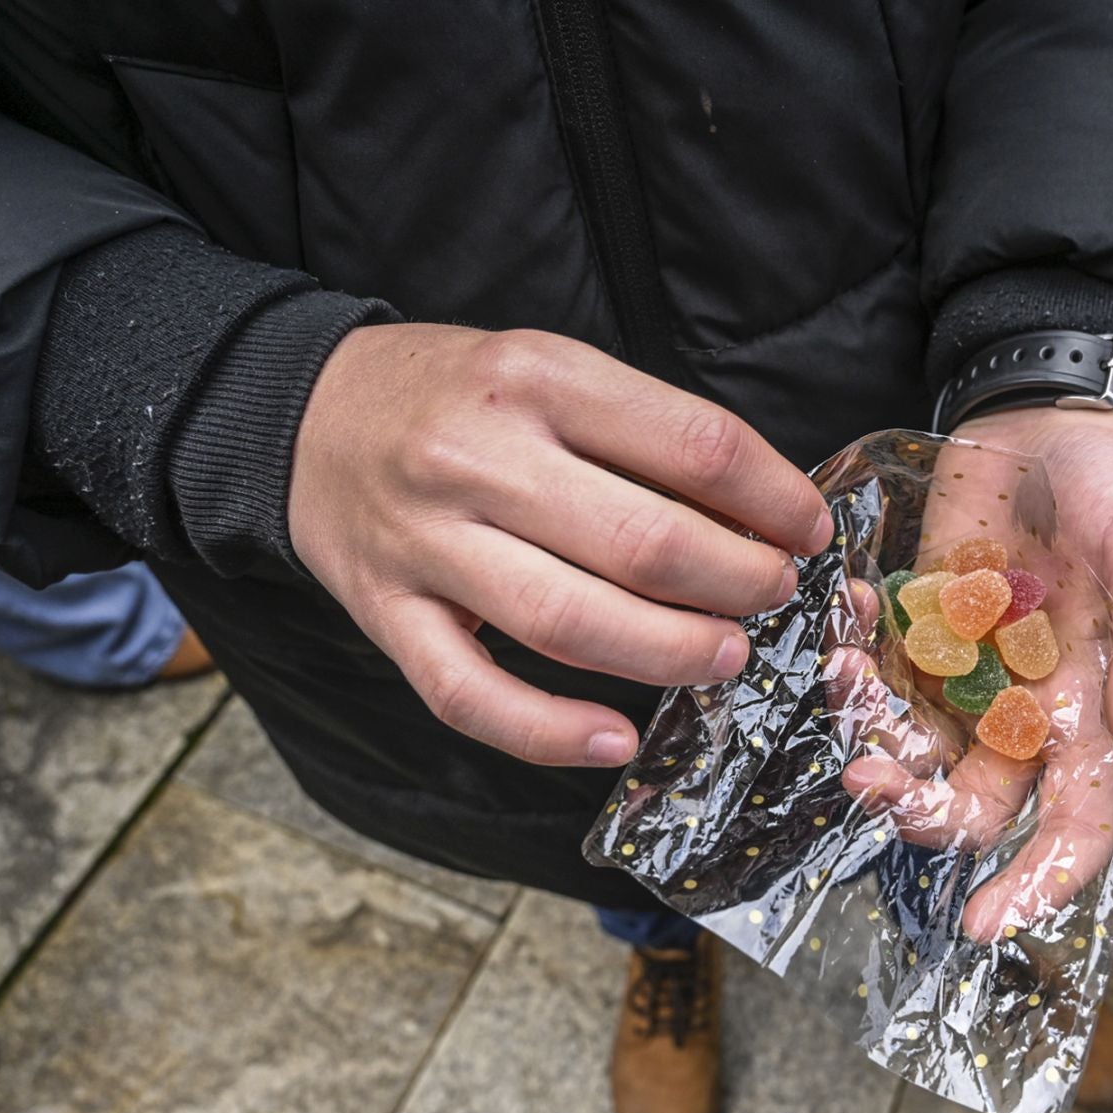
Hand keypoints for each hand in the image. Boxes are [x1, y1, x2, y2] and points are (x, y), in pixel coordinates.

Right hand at [287, 324, 832, 766]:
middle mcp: (478, 455)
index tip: (809, 530)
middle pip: (643, 543)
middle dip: (738, 584)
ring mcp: (425, 541)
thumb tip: (761, 515)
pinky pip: (469, 694)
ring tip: (725, 656)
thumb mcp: (551, 373)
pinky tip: (618, 740)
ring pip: (568, 623)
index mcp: (538, 377)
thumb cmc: (457, 394)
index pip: (692, 443)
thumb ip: (642, 434)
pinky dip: (549, 731)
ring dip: (669, 652)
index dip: (773, 498)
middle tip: (772, 598)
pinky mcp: (386, 612)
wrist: (303, 410)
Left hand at [836, 407, 1112, 937]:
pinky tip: (849, 620)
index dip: (1037, 885)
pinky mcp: (917, 640)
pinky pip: (879, 683)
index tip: (980, 922)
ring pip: (915, 755)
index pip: (1074, 826)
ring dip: (873, 737)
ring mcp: (966, 680)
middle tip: (870, 782)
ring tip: (846, 678)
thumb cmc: (1111, 493)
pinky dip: (855, 668)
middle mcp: (1025, 714)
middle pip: (974, 807)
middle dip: (920, 815)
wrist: (1041, 424)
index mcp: (1090, 711)